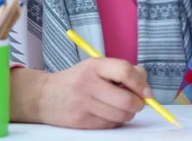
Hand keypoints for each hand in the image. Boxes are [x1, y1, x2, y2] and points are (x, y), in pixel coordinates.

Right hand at [10, 58, 150, 128]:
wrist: (45, 95)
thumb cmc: (77, 79)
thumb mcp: (96, 66)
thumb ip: (122, 71)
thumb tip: (145, 85)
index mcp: (94, 66)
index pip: (125, 72)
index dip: (140, 84)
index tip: (147, 92)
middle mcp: (88, 84)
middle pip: (126, 100)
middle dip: (138, 104)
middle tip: (137, 103)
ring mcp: (83, 104)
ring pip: (120, 115)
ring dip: (127, 114)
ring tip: (120, 107)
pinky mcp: (81, 121)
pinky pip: (109, 125)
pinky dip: (114, 121)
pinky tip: (107, 113)